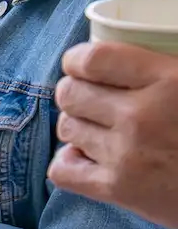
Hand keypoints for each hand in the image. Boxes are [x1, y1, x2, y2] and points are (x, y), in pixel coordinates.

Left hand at [51, 40, 177, 227]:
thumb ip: (169, 63)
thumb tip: (142, 38)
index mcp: (170, 80)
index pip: (93, 59)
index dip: (77, 60)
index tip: (81, 65)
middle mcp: (141, 115)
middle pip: (70, 94)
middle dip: (74, 92)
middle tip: (90, 98)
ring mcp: (126, 154)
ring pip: (66, 128)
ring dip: (76, 126)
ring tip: (97, 128)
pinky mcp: (118, 190)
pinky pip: (62, 171)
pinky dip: (67, 163)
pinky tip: (85, 157)